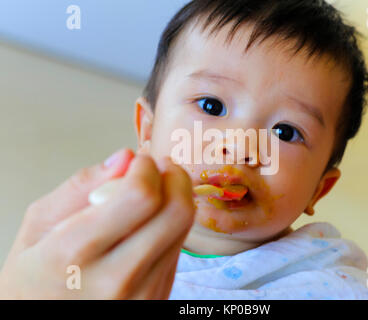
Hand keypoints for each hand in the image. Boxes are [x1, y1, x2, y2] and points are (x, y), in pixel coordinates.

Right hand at [0, 149, 194, 298]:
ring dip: (177, 197)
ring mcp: (143, 292)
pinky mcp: (159, 297)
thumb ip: (80, 186)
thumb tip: (126, 157)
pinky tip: (151, 220)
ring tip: (154, 191)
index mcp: (75, 253)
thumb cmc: (36, 275)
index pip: (139, 197)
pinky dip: (172, 224)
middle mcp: (116, 277)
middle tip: (159, 168)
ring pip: (184, 228)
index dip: (147, 168)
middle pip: (176, 212)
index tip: (139, 160)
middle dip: (175, 177)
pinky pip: (179, 248)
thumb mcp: (38, 225)